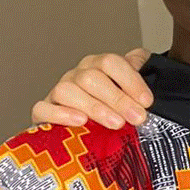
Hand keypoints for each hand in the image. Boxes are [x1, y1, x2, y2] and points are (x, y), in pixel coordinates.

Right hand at [32, 49, 151, 128]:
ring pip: (67, 91)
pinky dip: (60, 114)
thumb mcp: (132, 91)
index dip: (131, 81)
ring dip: (94, 107)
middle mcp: (77, 75)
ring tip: (116, 123)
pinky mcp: (44, 112)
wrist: (90, 129)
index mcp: (99, 66)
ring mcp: (58, 92)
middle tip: (137, 117)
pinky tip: (80, 121)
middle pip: (92, 78)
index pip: (111, 63)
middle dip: (118, 99)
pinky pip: (43, 108)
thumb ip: (141, 73)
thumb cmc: (116, 108)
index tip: (147, 102)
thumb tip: (144, 60)